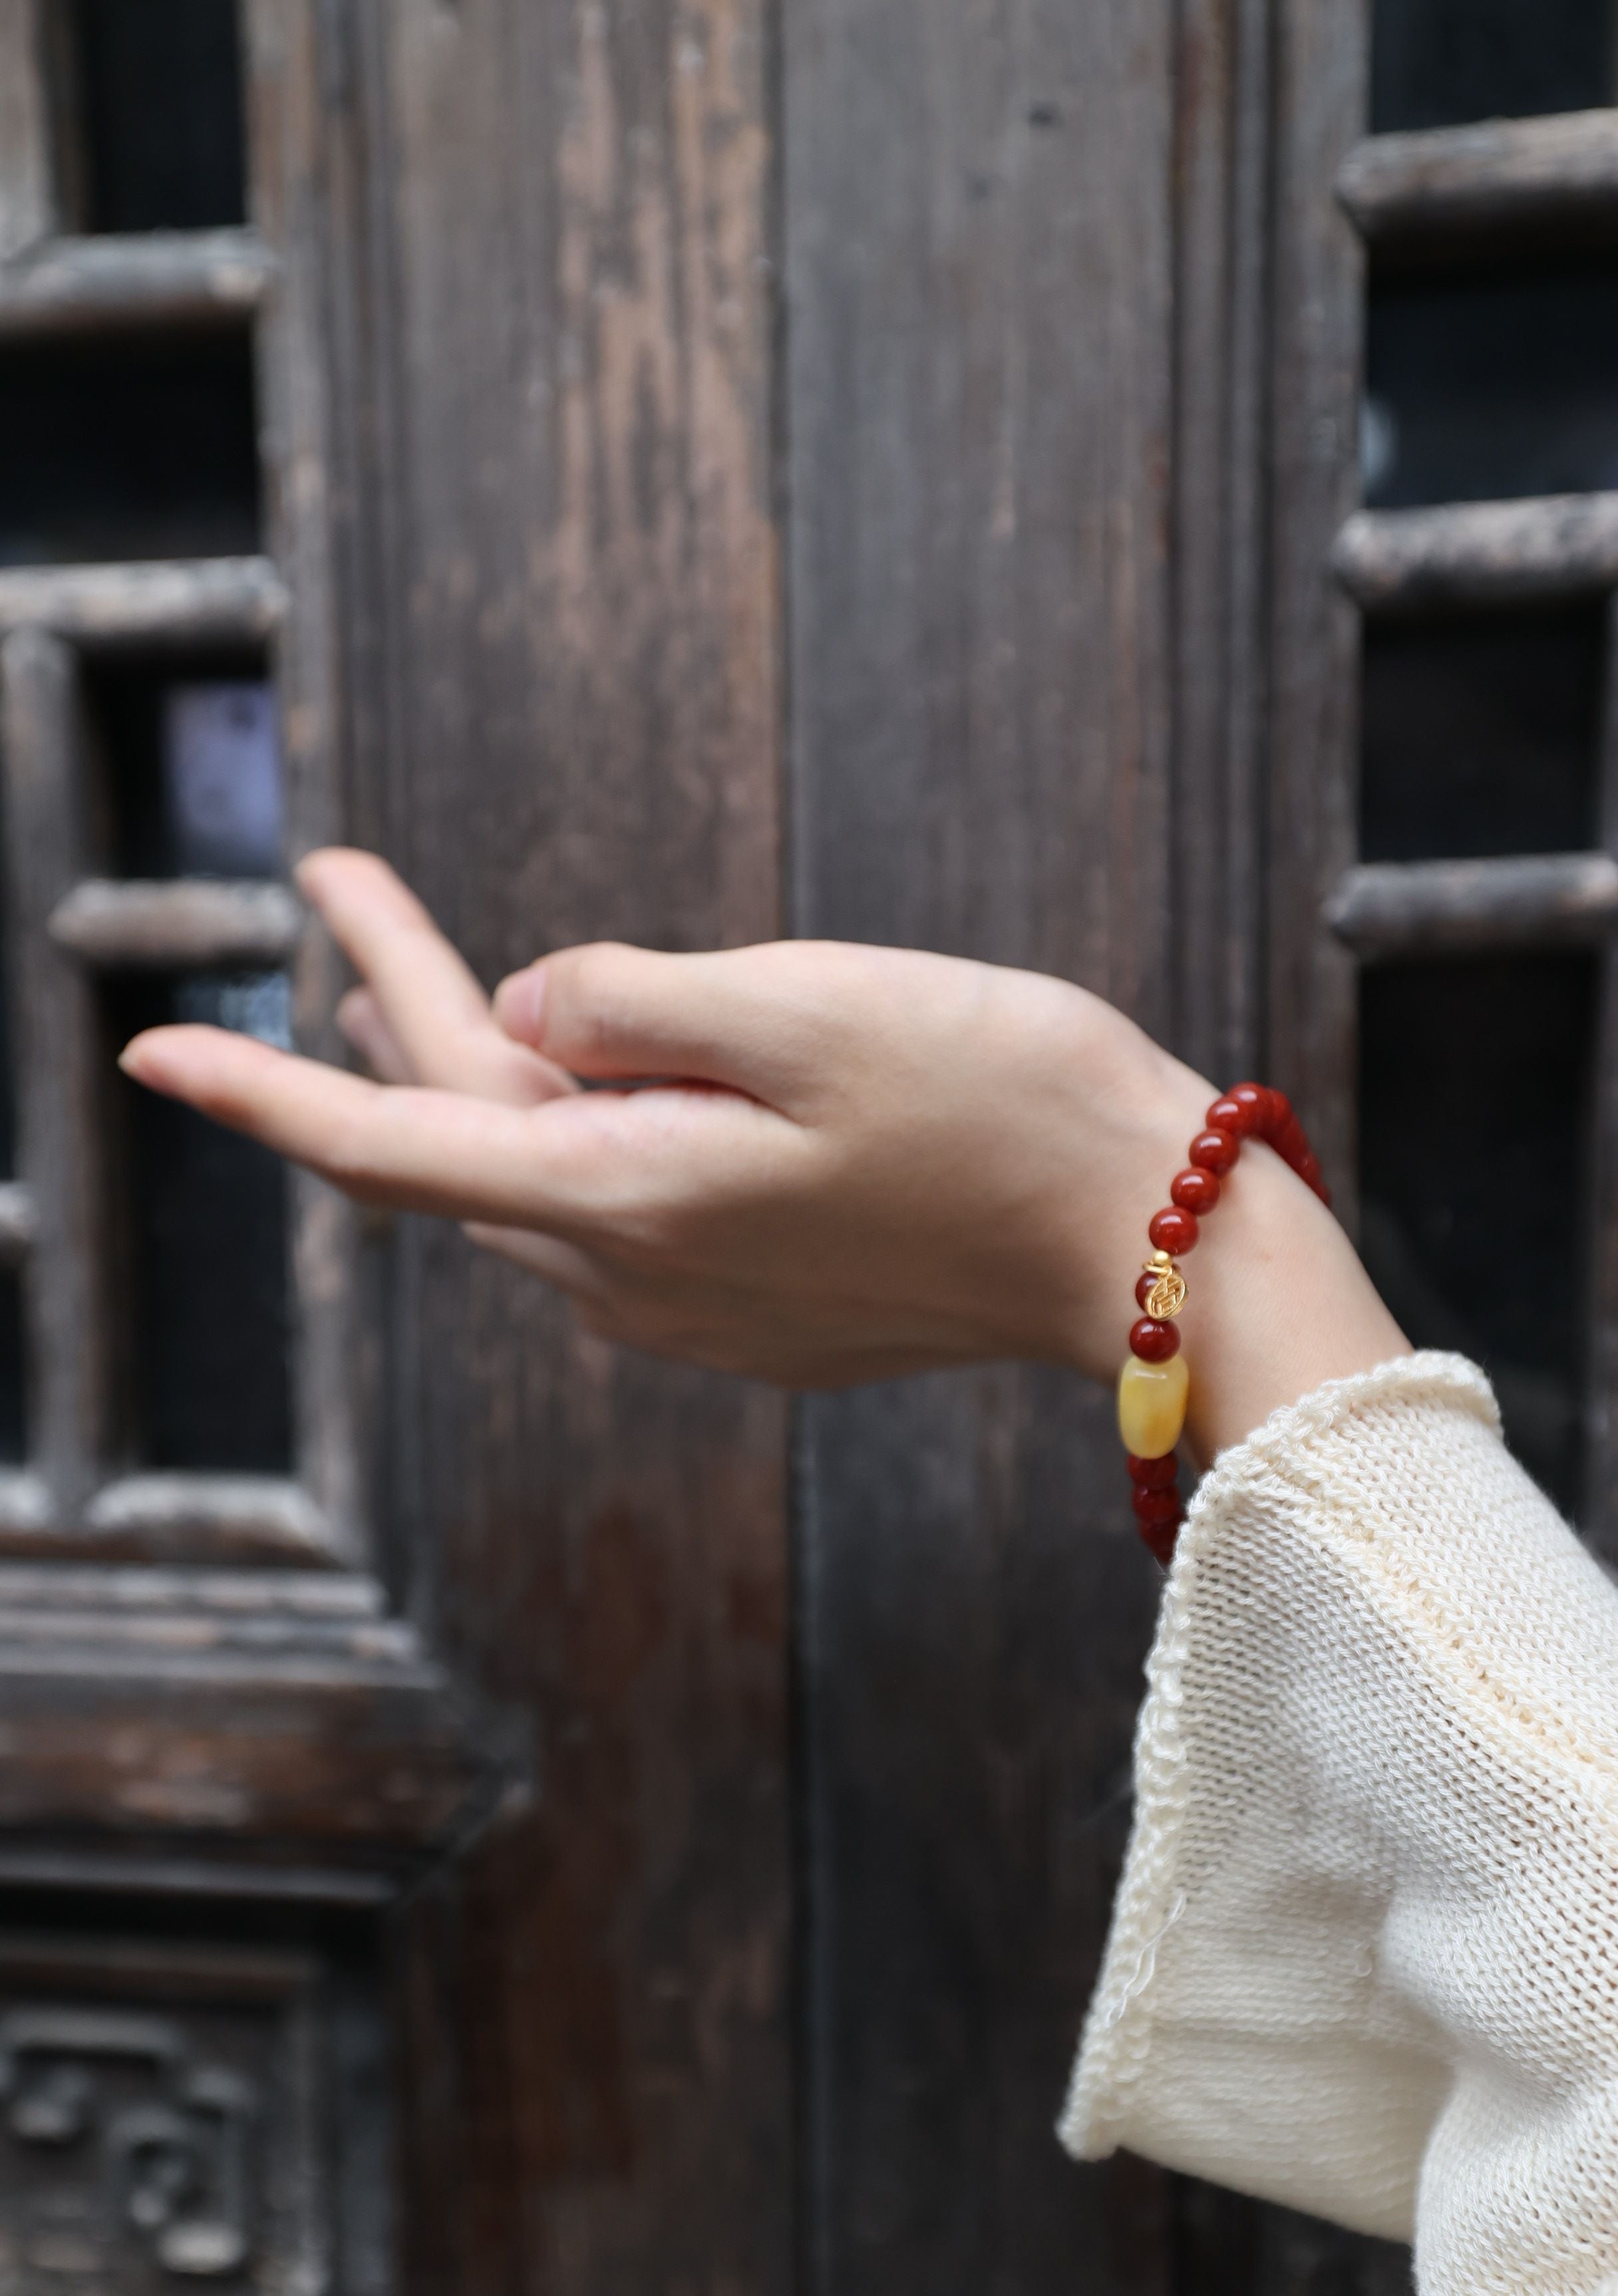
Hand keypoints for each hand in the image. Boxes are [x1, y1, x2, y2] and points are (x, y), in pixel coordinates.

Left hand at [118, 851, 1405, 1447]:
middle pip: (458, 1142)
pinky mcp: (750, 1314)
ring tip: (393, 980)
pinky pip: (607, 1213)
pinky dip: (560, 1128)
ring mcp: (690, 1311)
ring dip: (466, 1071)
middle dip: (389, 1009)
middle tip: (338, 881)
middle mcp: (632, 1281)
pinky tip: (555, 1075)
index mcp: (627, 1200)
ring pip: (529, 1179)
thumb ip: (632, 1002)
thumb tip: (521, 1012)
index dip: (255, 1091)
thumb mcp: (806, 1007)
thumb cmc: (1000, 1101)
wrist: (1146, 1246)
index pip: (386, 1147)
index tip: (141, 1046)